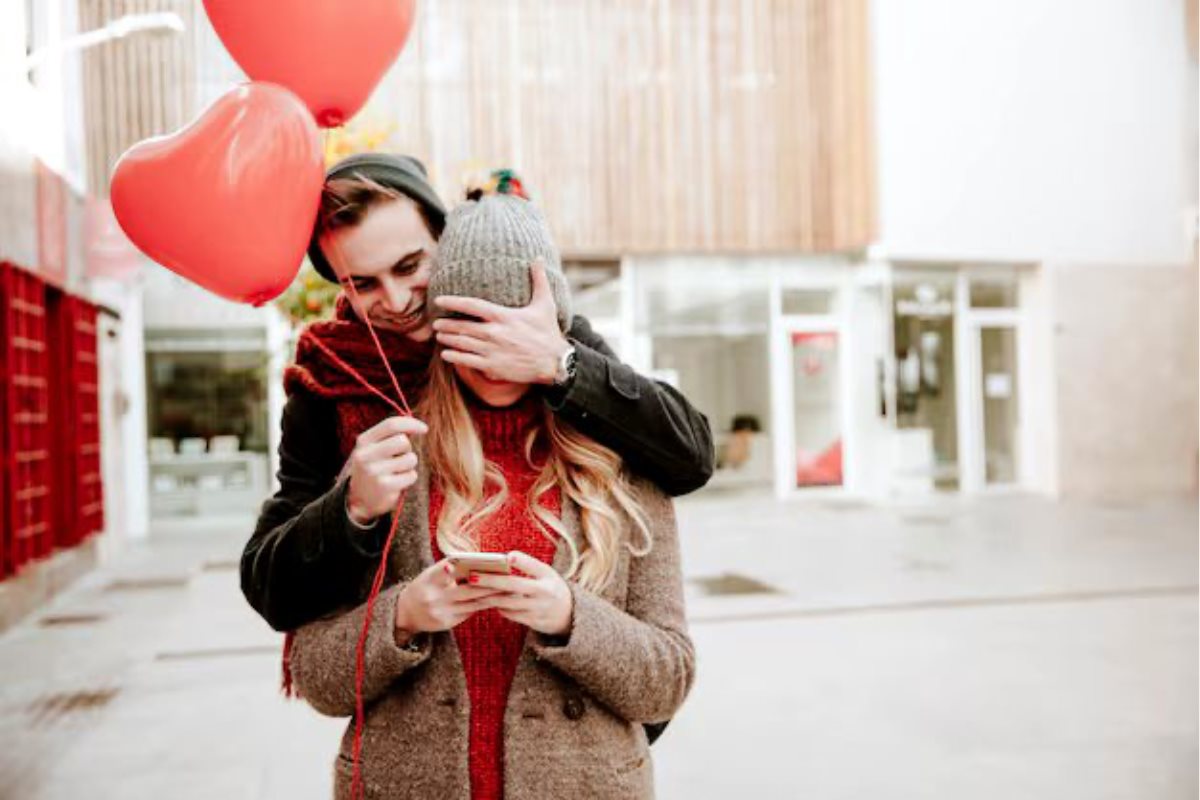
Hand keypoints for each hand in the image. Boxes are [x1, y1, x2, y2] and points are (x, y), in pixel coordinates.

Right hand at [346, 416, 427, 523]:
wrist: (358, 500)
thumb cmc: (372, 468)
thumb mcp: (373, 448)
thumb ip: (390, 436)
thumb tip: (417, 426)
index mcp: (364, 441)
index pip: (391, 424)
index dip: (411, 424)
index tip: (424, 429)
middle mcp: (366, 455)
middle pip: (403, 441)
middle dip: (407, 449)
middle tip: (399, 458)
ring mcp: (375, 471)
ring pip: (410, 459)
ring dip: (409, 465)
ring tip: (396, 471)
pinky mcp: (386, 486)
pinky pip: (412, 475)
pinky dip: (409, 478)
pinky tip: (397, 482)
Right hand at [394, 560, 506, 635]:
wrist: (405, 613)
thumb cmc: (425, 586)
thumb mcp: (431, 575)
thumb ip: (450, 568)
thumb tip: (480, 562)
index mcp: (429, 580)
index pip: (444, 571)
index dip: (456, 568)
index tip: (476, 563)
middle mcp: (433, 597)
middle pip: (466, 590)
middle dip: (490, 584)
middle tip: (509, 578)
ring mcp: (440, 612)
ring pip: (472, 604)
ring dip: (493, 597)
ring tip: (511, 591)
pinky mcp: (446, 623)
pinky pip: (469, 612)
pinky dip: (484, 606)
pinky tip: (499, 601)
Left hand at [432, 259, 569, 384]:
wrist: (555, 362)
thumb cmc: (548, 332)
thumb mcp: (545, 303)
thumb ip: (538, 280)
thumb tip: (538, 258)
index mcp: (503, 316)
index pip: (472, 305)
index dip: (453, 302)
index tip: (439, 300)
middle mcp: (494, 333)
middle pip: (462, 326)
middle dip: (446, 325)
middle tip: (435, 323)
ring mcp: (492, 350)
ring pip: (462, 344)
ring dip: (447, 340)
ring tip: (439, 337)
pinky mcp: (493, 367)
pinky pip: (468, 362)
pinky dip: (454, 357)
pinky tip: (446, 354)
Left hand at [470, 551, 573, 635]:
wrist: (569, 614)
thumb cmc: (549, 586)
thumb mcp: (546, 573)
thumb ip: (528, 566)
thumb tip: (503, 559)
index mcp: (547, 575)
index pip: (533, 566)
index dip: (522, 561)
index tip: (508, 556)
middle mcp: (544, 592)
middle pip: (514, 585)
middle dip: (491, 581)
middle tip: (472, 576)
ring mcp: (538, 608)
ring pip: (507, 602)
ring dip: (488, 596)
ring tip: (472, 589)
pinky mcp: (533, 621)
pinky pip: (510, 614)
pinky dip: (497, 607)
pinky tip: (487, 601)